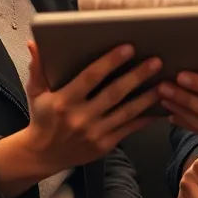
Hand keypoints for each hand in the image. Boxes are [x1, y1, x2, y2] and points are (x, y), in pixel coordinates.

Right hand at [0, 42, 159, 191]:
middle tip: (156, 61)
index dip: (110, 62)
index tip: (128, 48)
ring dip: (147, 97)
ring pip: (126, 112)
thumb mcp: (35, 91)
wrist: (42, 155)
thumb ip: (37, 67)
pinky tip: (159, 108)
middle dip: (137, 76)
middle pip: (114, 93)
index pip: (91, 77)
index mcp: (64, 100)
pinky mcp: (104, 145)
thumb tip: (34, 43)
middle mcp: (81, 117)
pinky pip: (128, 129)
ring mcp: (94, 133)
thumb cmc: (42, 117)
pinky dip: (145, 119)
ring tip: (164, 83)